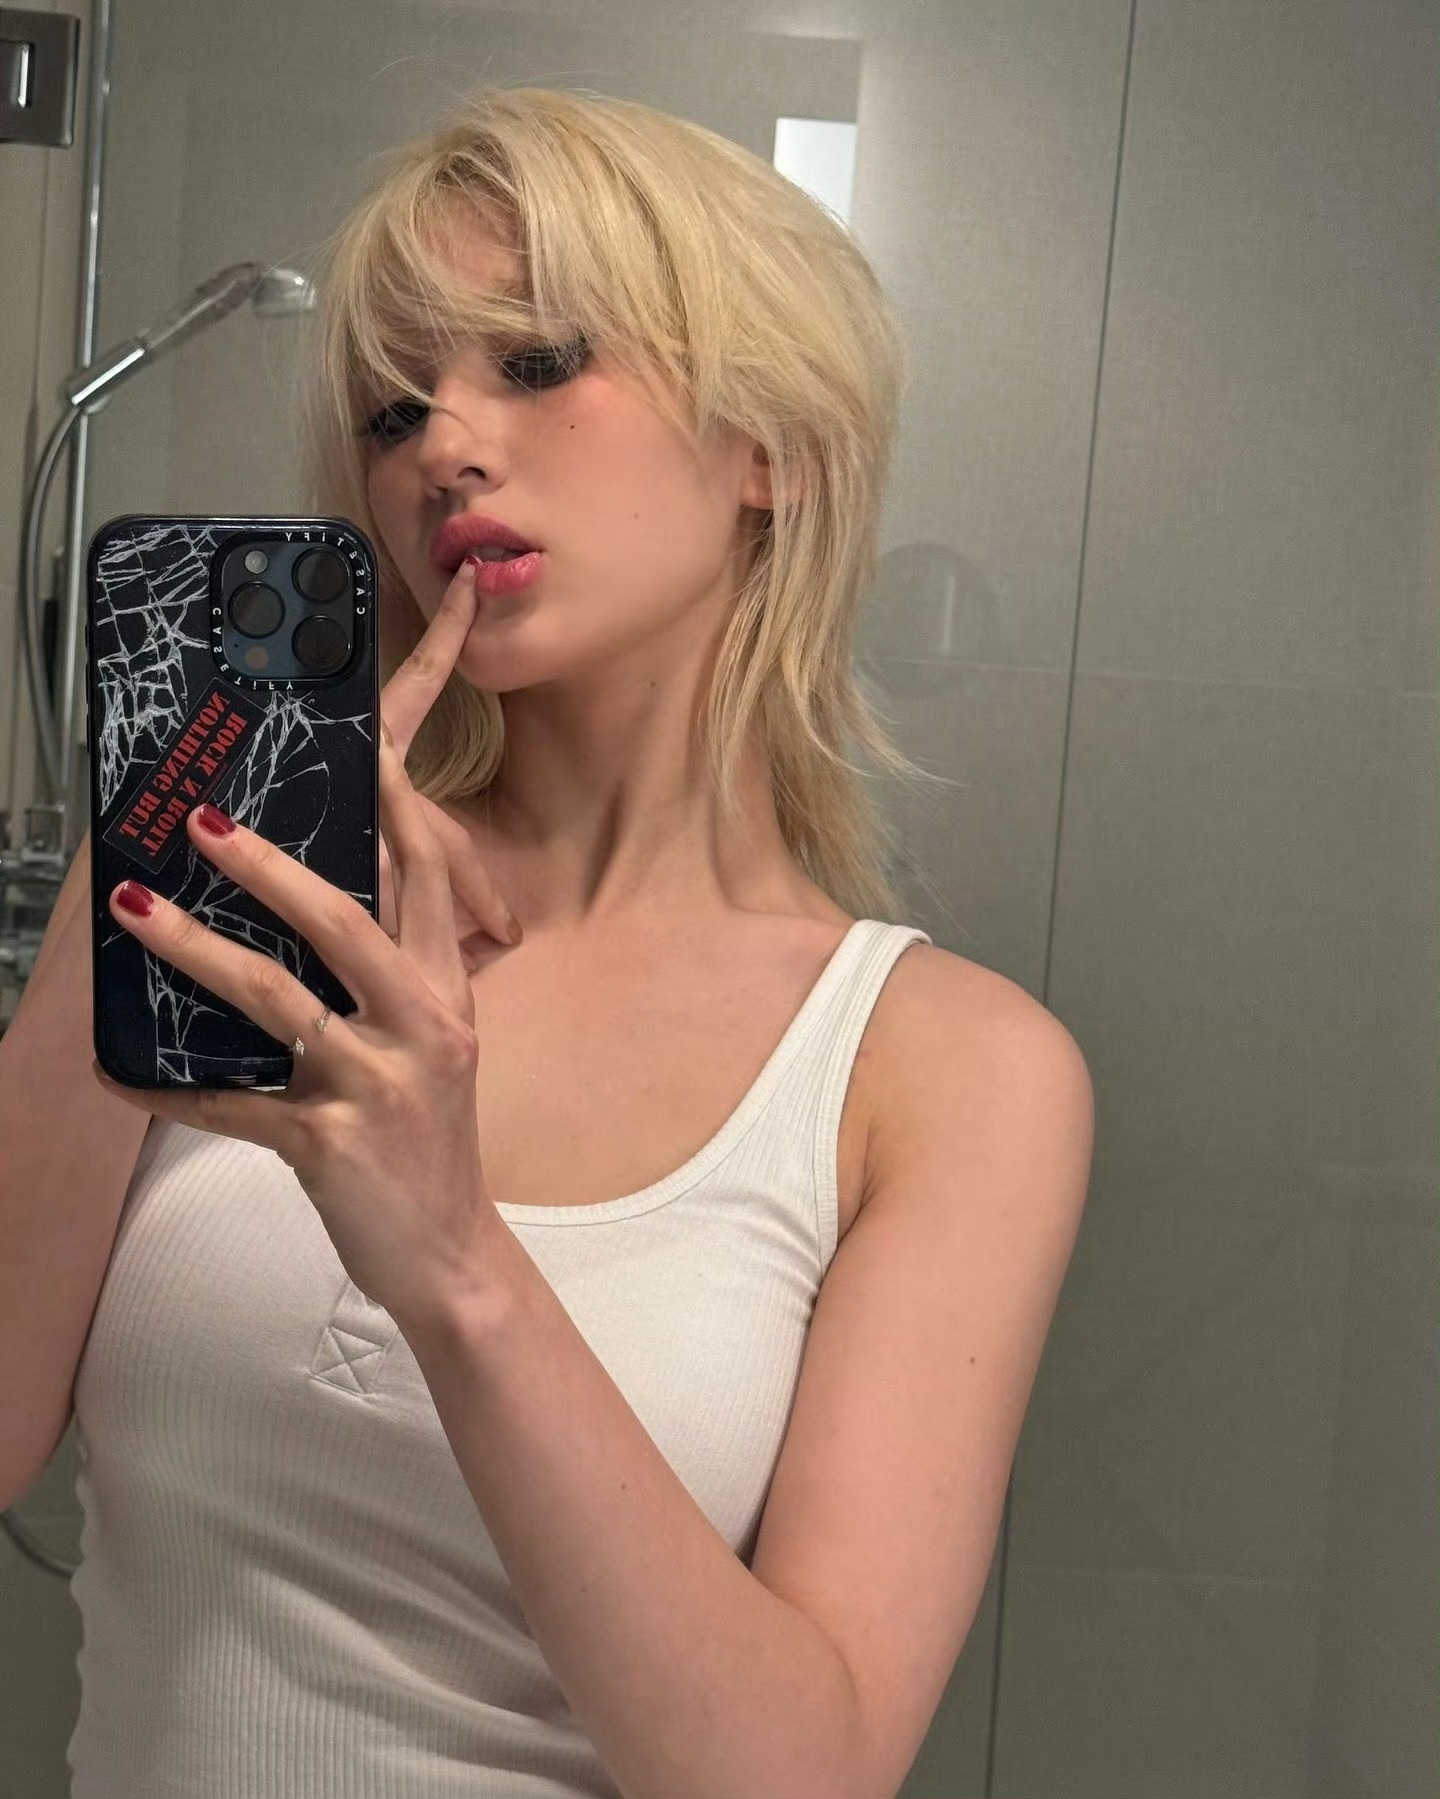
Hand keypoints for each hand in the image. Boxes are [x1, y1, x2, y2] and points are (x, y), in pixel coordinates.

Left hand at [94, 558, 512, 1327]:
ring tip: (135, 912)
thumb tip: (326, 891)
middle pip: (349, 918)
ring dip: (198, 951)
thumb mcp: (437, 1039)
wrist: (448, 1251)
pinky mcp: (331, 1142)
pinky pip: (236, 1108)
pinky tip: (120, 1074)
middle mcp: (425, 1022)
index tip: (361, 738)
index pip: (430, 871)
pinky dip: (173, 1092)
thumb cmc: (430, 1134)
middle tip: (202, 820)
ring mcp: (379, 1082)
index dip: (398, 799)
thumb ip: (399, 967)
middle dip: (274, 864)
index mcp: (447, 987)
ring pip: (280, 1001)